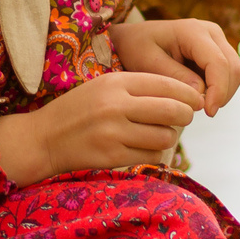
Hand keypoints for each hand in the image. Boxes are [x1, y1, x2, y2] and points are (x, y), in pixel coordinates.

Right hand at [0, 71, 202, 186]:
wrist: (44, 138)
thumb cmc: (80, 110)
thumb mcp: (104, 87)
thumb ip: (139, 88)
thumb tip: (185, 97)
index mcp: (115, 82)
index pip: (166, 84)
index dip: (187, 94)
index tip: (195, 100)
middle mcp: (115, 105)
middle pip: (172, 110)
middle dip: (185, 115)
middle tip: (184, 118)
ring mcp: (113, 132)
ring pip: (165, 136)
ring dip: (169, 136)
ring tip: (158, 133)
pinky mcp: (112, 156)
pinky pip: (151, 155)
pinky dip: (155, 152)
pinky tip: (145, 147)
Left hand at [107, 17, 239, 115]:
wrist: (134, 38)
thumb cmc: (136, 48)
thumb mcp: (147, 63)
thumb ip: (175, 77)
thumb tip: (202, 95)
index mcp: (193, 31)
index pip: (218, 63)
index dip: (218, 90)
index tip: (208, 112)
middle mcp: (211, 32)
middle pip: (234, 68)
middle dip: (223, 94)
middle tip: (202, 112)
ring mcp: (217, 40)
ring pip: (235, 72)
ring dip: (222, 92)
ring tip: (196, 103)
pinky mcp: (217, 51)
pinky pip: (227, 74)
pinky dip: (218, 89)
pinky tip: (198, 96)